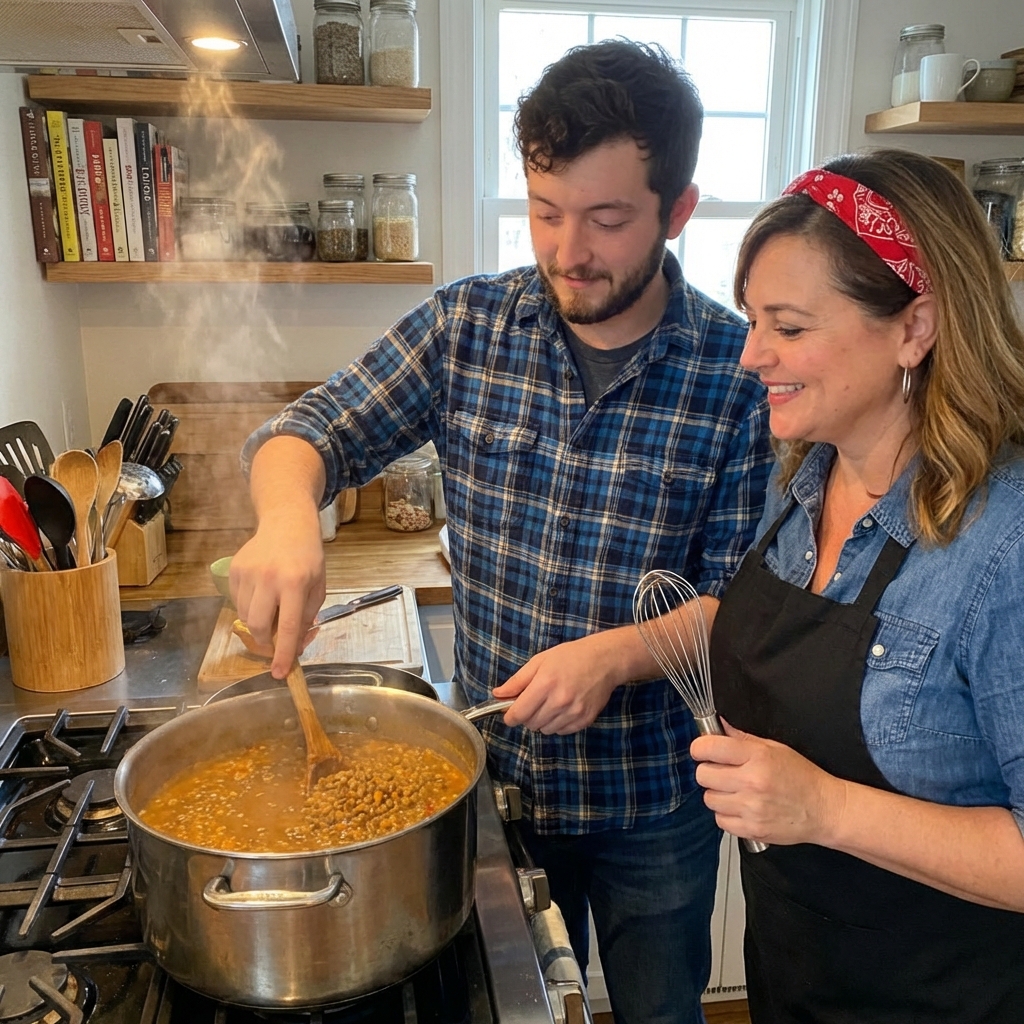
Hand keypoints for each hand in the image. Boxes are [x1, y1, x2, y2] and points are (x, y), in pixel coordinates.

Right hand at [229, 506, 325, 678]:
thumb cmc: (308, 557)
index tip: (280, 673)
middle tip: (275, 642)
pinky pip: (237, 602)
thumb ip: (306, 617)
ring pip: (244, 616)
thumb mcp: (318, 587)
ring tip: (272, 608)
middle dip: (265, 642)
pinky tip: (262, 594)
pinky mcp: (233, 570)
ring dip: (258, 624)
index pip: (287, 626)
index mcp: (295, 583)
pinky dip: (248, 607)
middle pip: (257, 626)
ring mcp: (247, 573)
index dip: (283, 653)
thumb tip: (292, 647)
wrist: (286, 524)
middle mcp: (268, 578)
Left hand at [491, 633, 625, 733]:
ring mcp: (573, 712)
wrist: (604, 660)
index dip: (510, 717)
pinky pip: (561, 731)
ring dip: (542, 721)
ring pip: (545, 730)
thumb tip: (497, 694)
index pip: (519, 713)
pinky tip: (562, 709)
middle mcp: (559, 701)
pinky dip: (557, 724)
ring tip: (550, 704)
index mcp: (544, 684)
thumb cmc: (570, 657)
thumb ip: (517, 681)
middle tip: (533, 703)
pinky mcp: (585, 720)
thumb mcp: (539, 661)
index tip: (509, 714)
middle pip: (531, 724)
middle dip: (526, 716)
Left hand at [690, 720, 846, 846]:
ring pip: (709, 799)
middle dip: (709, 772)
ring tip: (736, 792)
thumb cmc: (802, 777)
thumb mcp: (775, 748)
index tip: (703, 751)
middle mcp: (751, 782)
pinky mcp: (751, 830)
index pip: (709, 748)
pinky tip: (742, 808)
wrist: (824, 810)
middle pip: (703, 775)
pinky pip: (720, 820)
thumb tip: (719, 727)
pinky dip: (726, 815)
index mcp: (757, 757)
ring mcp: (751, 808)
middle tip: (723, 772)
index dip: (700, 748)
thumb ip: (743, 738)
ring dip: (718, 794)